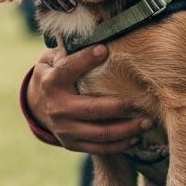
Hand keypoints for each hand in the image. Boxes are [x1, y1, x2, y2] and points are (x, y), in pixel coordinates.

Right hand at [25, 45, 151, 153]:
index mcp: (52, 82)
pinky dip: (120, 144)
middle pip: (92, 109)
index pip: (69, 69)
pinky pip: (100, 148)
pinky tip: (136, 136)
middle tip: (143, 101)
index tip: (104, 50)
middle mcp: (57, 107)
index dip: (85, 59)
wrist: (38, 104)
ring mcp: (64, 129)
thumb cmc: (57, 74)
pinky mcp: (72, 143)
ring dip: (127, 129)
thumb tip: (97, 37)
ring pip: (100, 133)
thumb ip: (71, 51)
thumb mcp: (55, 60)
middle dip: (121, 106)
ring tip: (148, 122)